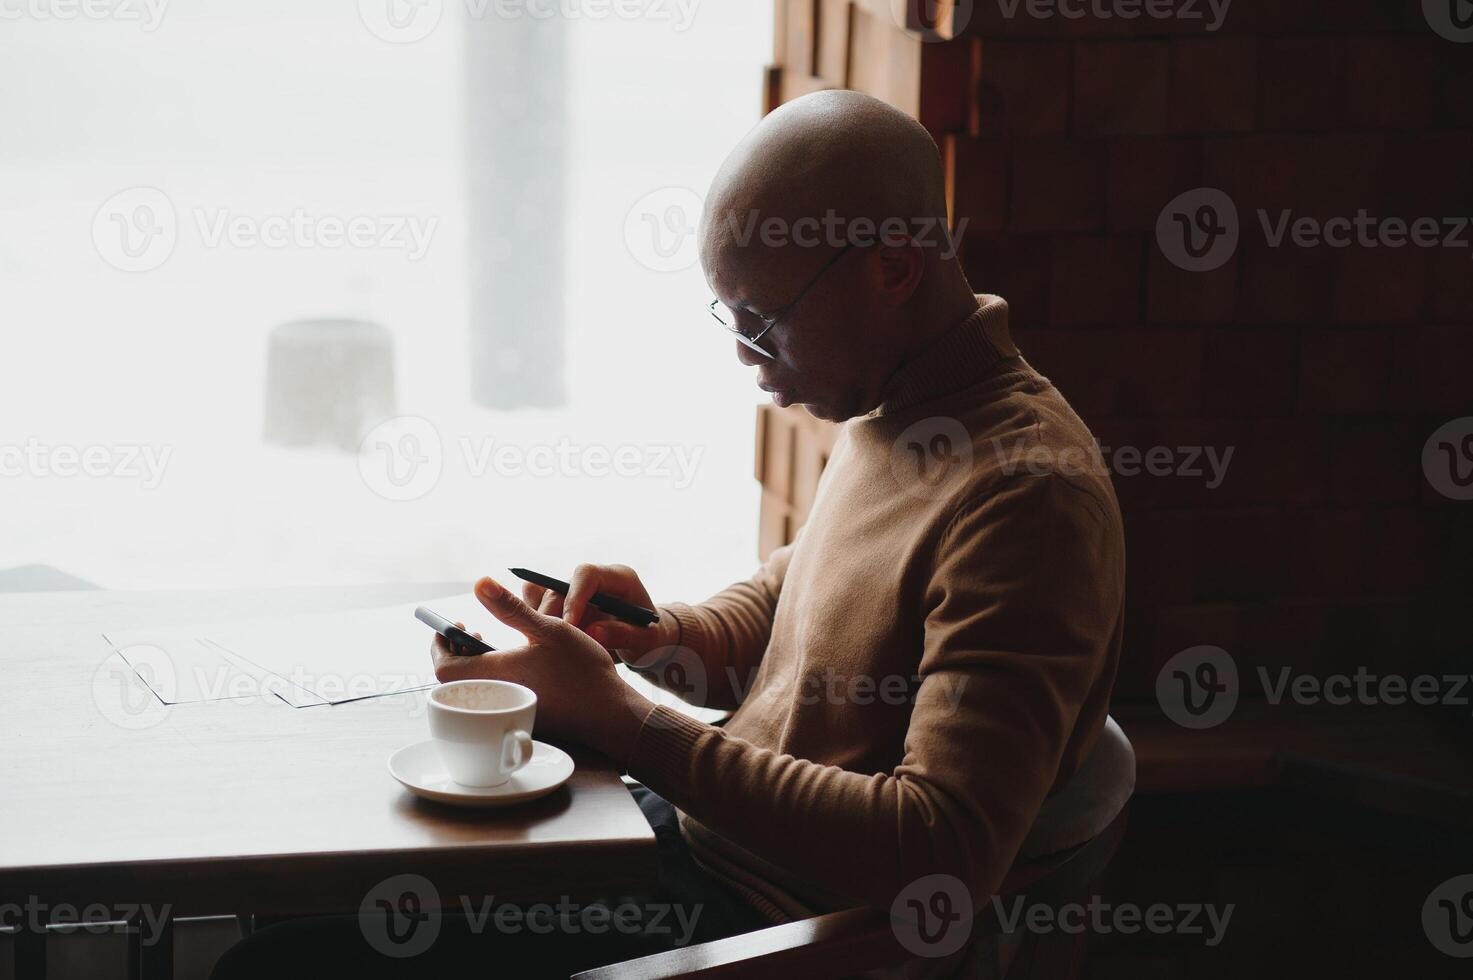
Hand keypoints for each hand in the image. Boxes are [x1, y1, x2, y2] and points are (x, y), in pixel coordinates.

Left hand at [430, 576, 656, 764]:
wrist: (609, 713)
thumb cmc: (582, 671)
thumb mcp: (548, 629)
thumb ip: (510, 607)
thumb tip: (480, 584)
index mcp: (494, 675)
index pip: (443, 668)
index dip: (439, 646)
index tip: (449, 628)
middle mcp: (495, 698)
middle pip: (453, 681)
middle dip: (455, 652)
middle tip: (469, 632)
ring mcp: (507, 712)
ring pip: (472, 689)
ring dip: (472, 665)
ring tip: (487, 645)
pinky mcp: (520, 718)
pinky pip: (491, 699)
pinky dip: (490, 679)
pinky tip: (510, 665)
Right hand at [520, 563, 676, 669]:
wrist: (646, 642)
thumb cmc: (650, 637)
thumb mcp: (646, 640)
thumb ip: (623, 634)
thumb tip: (593, 632)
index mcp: (618, 578)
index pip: (587, 575)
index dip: (573, 596)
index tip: (568, 626)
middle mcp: (593, 581)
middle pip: (559, 587)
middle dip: (551, 614)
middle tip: (550, 643)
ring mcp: (576, 593)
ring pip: (545, 598)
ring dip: (541, 622)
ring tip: (544, 646)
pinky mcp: (564, 607)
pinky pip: (541, 608)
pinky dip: (538, 625)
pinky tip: (541, 644)